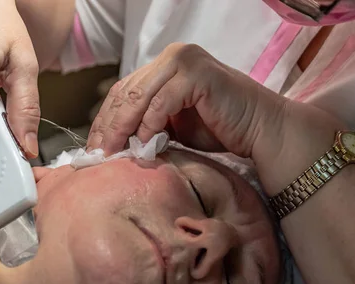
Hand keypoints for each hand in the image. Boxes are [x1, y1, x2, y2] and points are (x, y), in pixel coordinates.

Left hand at [86, 43, 286, 159]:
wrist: (261, 130)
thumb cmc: (220, 129)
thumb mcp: (173, 126)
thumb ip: (146, 125)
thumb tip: (113, 143)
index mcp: (164, 67)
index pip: (123, 91)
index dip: (105, 120)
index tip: (94, 147)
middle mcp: (172, 58)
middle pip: (126, 92)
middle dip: (108, 126)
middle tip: (97, 153)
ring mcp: (185, 62)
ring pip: (139, 96)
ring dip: (122, 128)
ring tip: (112, 152)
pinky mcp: (197, 74)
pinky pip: (162, 102)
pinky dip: (149, 124)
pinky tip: (143, 144)